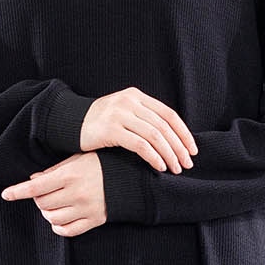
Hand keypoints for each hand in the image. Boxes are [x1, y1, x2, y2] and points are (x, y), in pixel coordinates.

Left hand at [1, 152, 108, 235]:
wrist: (132, 177)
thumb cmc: (102, 164)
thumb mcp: (78, 159)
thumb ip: (54, 171)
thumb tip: (33, 180)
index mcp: (70, 175)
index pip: (36, 187)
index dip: (18, 192)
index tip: (6, 194)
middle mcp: (77, 193)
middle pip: (43, 204)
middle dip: (39, 200)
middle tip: (44, 194)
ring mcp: (86, 209)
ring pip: (53, 218)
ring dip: (48, 213)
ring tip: (54, 205)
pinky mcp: (94, 220)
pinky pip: (68, 231)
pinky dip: (58, 227)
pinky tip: (59, 219)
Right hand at [80, 87, 196, 171]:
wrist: (71, 123)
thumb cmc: (101, 124)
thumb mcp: (124, 114)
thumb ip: (144, 119)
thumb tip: (173, 139)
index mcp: (137, 96)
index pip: (169, 114)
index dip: (184, 133)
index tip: (193, 150)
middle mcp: (130, 102)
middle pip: (164, 126)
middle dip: (179, 147)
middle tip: (187, 164)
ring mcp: (120, 114)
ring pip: (155, 136)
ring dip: (169, 154)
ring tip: (175, 168)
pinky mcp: (111, 129)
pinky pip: (140, 145)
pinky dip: (153, 157)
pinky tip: (159, 167)